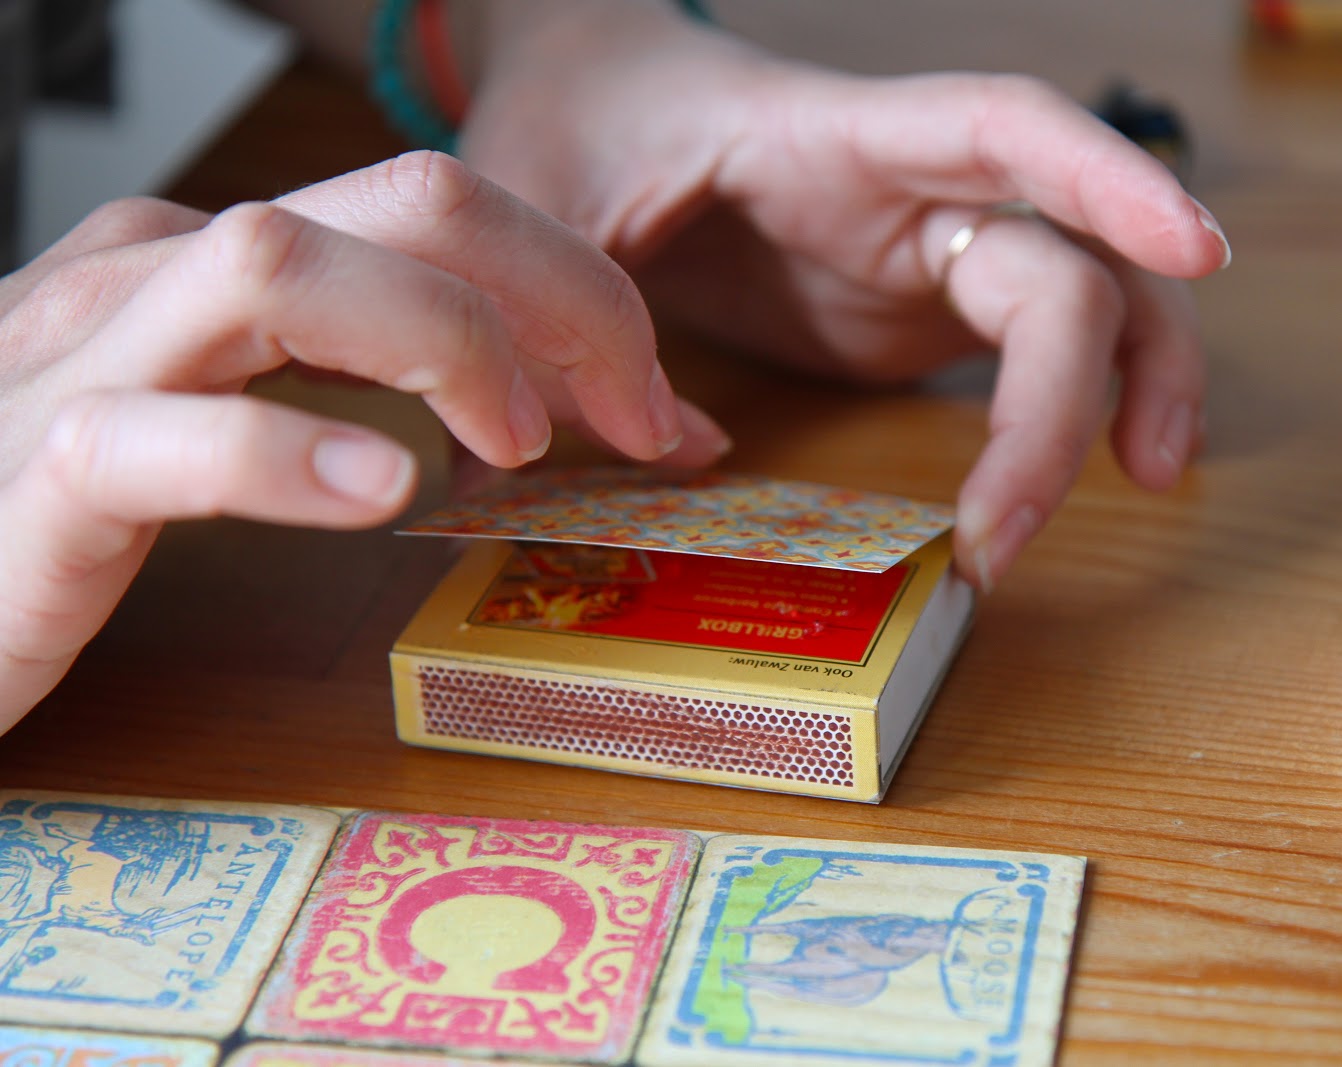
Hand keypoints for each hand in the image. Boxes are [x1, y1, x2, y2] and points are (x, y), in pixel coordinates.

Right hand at [0, 152, 729, 731]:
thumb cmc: (72, 517)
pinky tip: (381, 492)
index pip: (435, 209)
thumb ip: (381, 399)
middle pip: (395, 203)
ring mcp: (87, 363)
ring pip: (277, 266)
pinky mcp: (37, 479)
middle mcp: (159, 278)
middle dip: (558, 291)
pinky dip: (284, 454)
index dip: (578, 290)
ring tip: (518, 443)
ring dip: (442, 342)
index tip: (659, 406)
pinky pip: (157, 436)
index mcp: (220, 262)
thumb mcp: (243, 425)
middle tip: (636, 415)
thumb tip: (571, 414)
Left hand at [460, 0, 1227, 590]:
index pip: (1001, 128)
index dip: (1106, 176)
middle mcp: (916, 192)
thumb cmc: (580, 120)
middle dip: (1070, 397)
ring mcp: (931, 254)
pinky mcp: (923, 313)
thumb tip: (675, 448)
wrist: (602, 100)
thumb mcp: (538, 195)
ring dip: (1127, 394)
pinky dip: (1069, 419)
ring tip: (1137, 488)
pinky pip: (1035, 360)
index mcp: (837, 134)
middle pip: (1064, 266)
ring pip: (1088, 309)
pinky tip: (1062, 484)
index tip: (1195, 251)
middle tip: (1005, 536)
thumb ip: (577, 307)